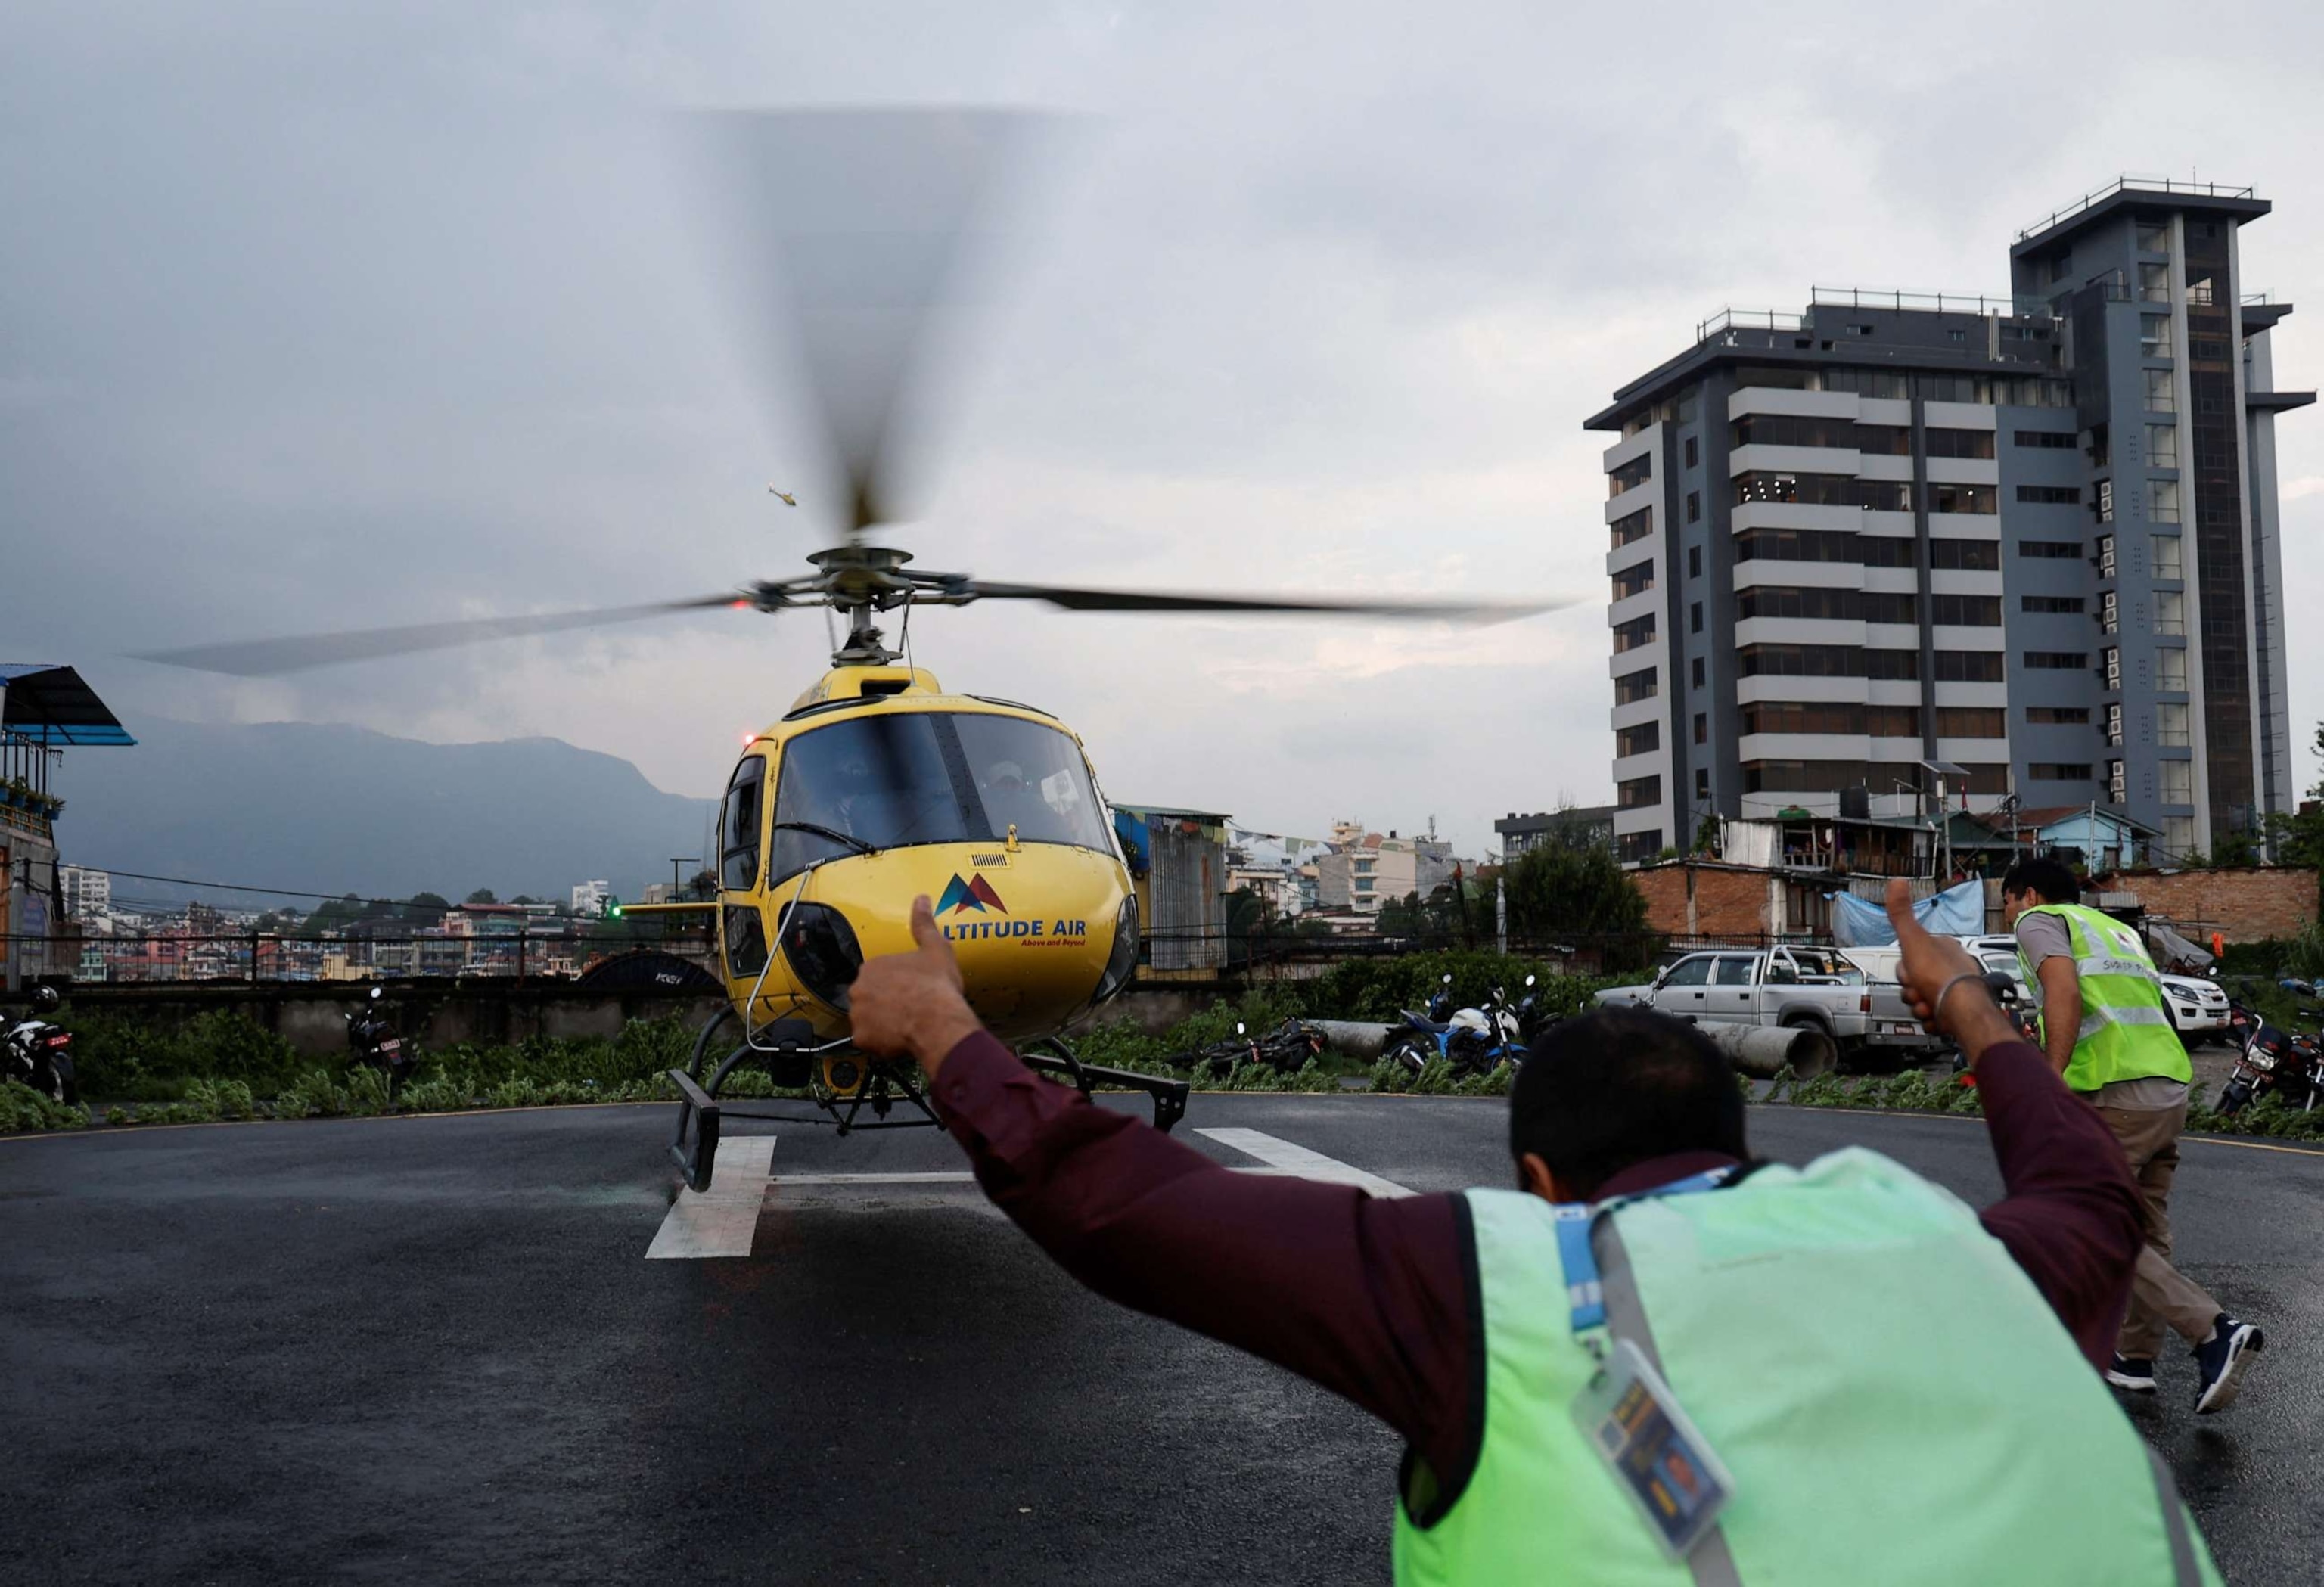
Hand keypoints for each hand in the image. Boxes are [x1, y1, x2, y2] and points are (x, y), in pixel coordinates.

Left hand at [848, 895, 983, 1077]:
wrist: (937, 1021)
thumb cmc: (936, 987)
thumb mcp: (935, 948)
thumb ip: (924, 923)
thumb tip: (921, 899)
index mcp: (874, 966)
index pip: (879, 974)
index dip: (896, 983)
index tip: (910, 989)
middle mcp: (859, 988)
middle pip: (869, 996)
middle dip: (884, 1002)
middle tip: (908, 1008)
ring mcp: (858, 1014)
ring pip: (867, 1019)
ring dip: (881, 1022)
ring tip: (906, 1025)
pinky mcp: (862, 1038)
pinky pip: (868, 1041)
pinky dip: (880, 1042)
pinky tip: (899, 1039)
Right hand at [1884, 878, 2017, 1068]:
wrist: (1961, 1010)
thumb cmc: (1939, 976)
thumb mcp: (1913, 940)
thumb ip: (1902, 914)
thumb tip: (1897, 882)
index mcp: (1943, 948)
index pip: (1912, 955)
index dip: (1905, 966)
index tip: (1909, 971)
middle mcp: (1951, 967)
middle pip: (1915, 980)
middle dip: (1911, 989)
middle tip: (1917, 990)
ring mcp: (1955, 991)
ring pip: (1922, 999)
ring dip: (1919, 1006)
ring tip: (1928, 1005)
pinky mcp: (1956, 1011)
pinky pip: (1934, 1016)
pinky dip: (1931, 1019)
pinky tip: (1934, 1016)